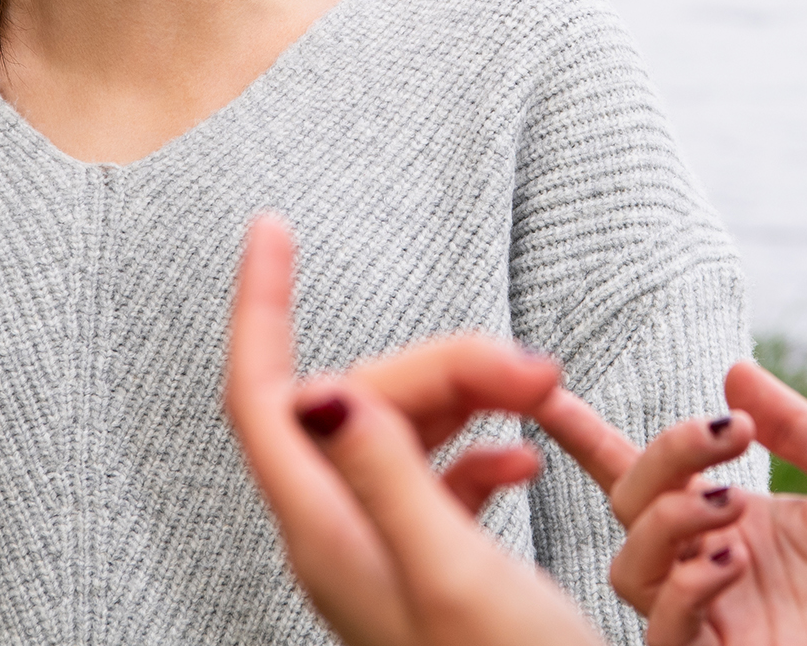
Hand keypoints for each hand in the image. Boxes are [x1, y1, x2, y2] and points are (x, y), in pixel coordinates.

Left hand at [224, 214, 605, 645]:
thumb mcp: (455, 576)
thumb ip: (387, 478)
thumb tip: (321, 389)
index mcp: (327, 536)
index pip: (261, 397)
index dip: (259, 307)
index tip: (273, 229)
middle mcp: (339, 538)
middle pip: (359, 400)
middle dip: (446, 362)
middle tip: (539, 372)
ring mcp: (380, 551)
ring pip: (403, 431)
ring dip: (473, 401)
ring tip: (547, 405)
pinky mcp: (426, 565)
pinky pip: (439, 476)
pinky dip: (482, 451)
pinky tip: (528, 463)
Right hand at [537, 359, 806, 645]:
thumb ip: (796, 428)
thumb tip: (733, 371)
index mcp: (740, 521)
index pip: (645, 475)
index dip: (586, 435)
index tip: (542, 390)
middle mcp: (716, 569)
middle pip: (628, 509)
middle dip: (662, 461)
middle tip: (725, 444)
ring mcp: (719, 622)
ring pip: (630, 570)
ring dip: (668, 523)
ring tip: (732, 509)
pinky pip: (664, 634)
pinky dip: (686, 589)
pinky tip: (731, 561)